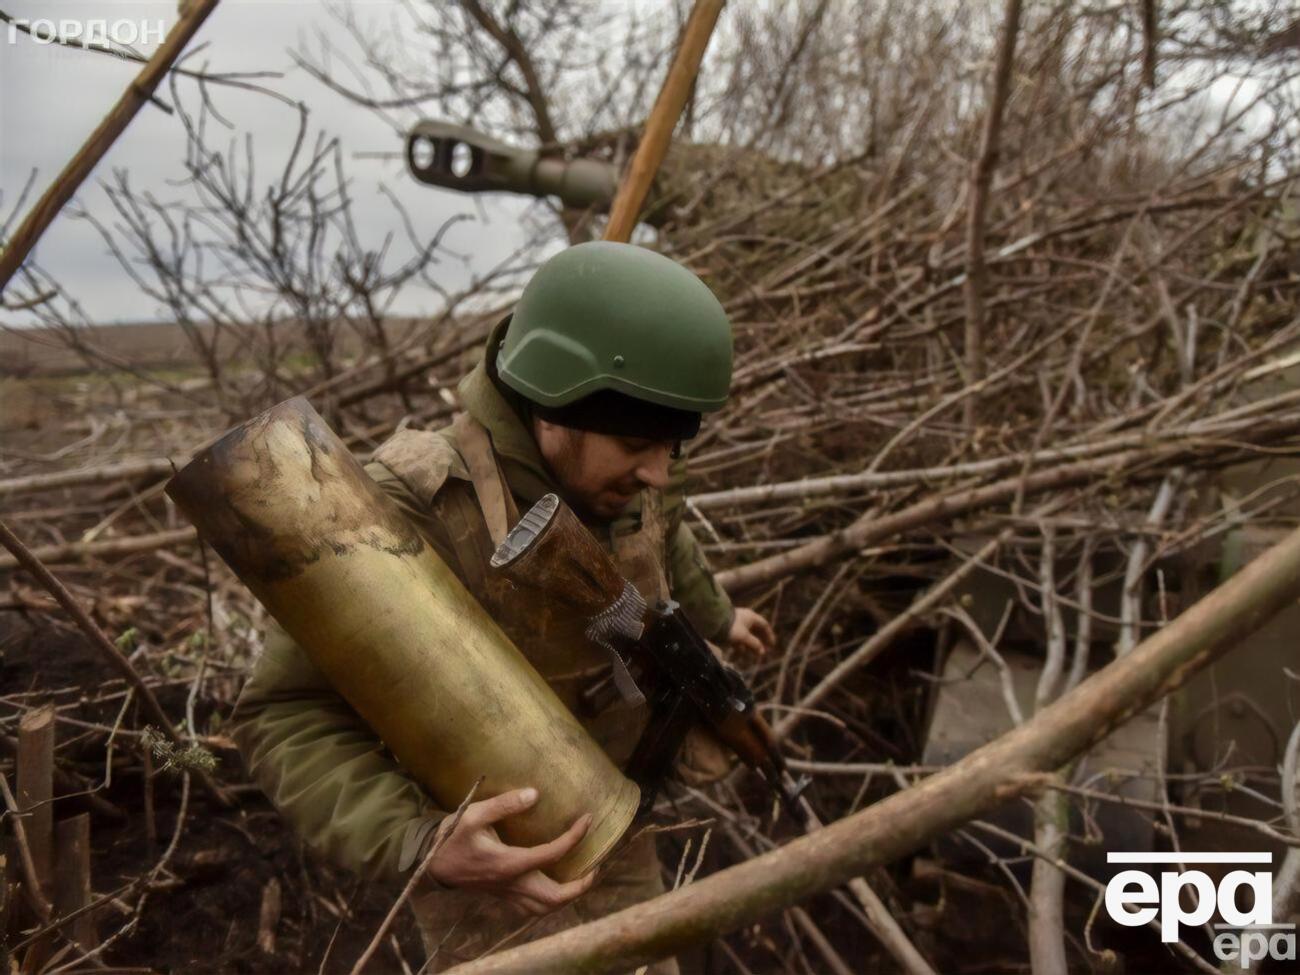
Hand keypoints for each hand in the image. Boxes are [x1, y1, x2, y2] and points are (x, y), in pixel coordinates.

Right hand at [426, 787, 595, 914]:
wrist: (431, 863)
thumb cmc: (452, 837)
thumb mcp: (474, 814)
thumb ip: (504, 804)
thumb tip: (534, 794)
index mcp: (509, 863)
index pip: (552, 854)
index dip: (575, 838)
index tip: (587, 819)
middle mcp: (512, 883)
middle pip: (556, 897)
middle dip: (581, 885)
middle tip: (595, 864)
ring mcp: (507, 893)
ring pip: (545, 908)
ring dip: (568, 896)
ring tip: (581, 877)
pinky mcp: (502, 895)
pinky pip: (532, 908)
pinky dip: (550, 901)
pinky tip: (555, 884)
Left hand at [727, 606, 774, 656]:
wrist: (711, 621)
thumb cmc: (731, 627)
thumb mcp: (744, 636)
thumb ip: (754, 644)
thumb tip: (762, 652)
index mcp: (751, 617)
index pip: (764, 625)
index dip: (769, 635)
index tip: (771, 646)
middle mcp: (745, 620)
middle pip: (755, 632)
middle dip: (758, 643)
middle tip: (762, 653)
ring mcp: (736, 625)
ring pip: (746, 637)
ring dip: (748, 647)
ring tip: (748, 658)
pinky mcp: (729, 630)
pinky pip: (737, 639)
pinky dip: (738, 647)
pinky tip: (736, 657)